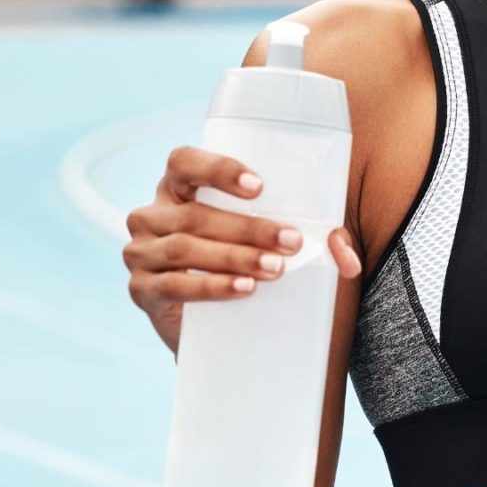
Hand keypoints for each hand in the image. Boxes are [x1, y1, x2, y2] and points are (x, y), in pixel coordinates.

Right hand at [123, 145, 363, 355]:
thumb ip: (311, 239)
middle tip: (290, 241)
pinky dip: (211, 286)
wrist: (210, 324)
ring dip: (234, 256)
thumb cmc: (241, 263)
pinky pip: (174, 285)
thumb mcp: (267, 241)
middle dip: (247, 227)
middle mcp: (151, 215)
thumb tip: (346, 256)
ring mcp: (140, 253)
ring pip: (185, 248)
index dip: (217, 168)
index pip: (183, 162)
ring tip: (275, 269)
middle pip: (194, 213)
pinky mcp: (141, 291)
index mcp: (176, 188)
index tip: (260, 186)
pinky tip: (242, 289)